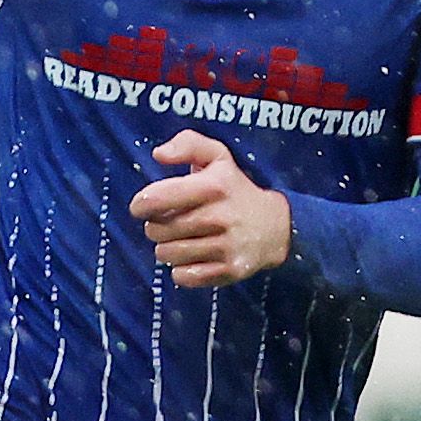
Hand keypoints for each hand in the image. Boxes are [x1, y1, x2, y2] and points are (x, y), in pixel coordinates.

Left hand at [130, 132, 292, 287]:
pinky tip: (194, 257)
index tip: (145, 206)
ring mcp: (226, 246)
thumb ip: (188, 144)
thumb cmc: (236, 190)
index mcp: (214, 186)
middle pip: (156, 230)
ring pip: (166, 255)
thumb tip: (159, 154)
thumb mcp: (218, 158)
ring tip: (183, 240)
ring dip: (168, 248)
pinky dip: (182, 269)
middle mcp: (220, 217)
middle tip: (172, 223)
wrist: (279, 227)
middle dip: (157, 227)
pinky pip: (183, 276)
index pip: (155, 199)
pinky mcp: (230, 271)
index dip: (141, 204)